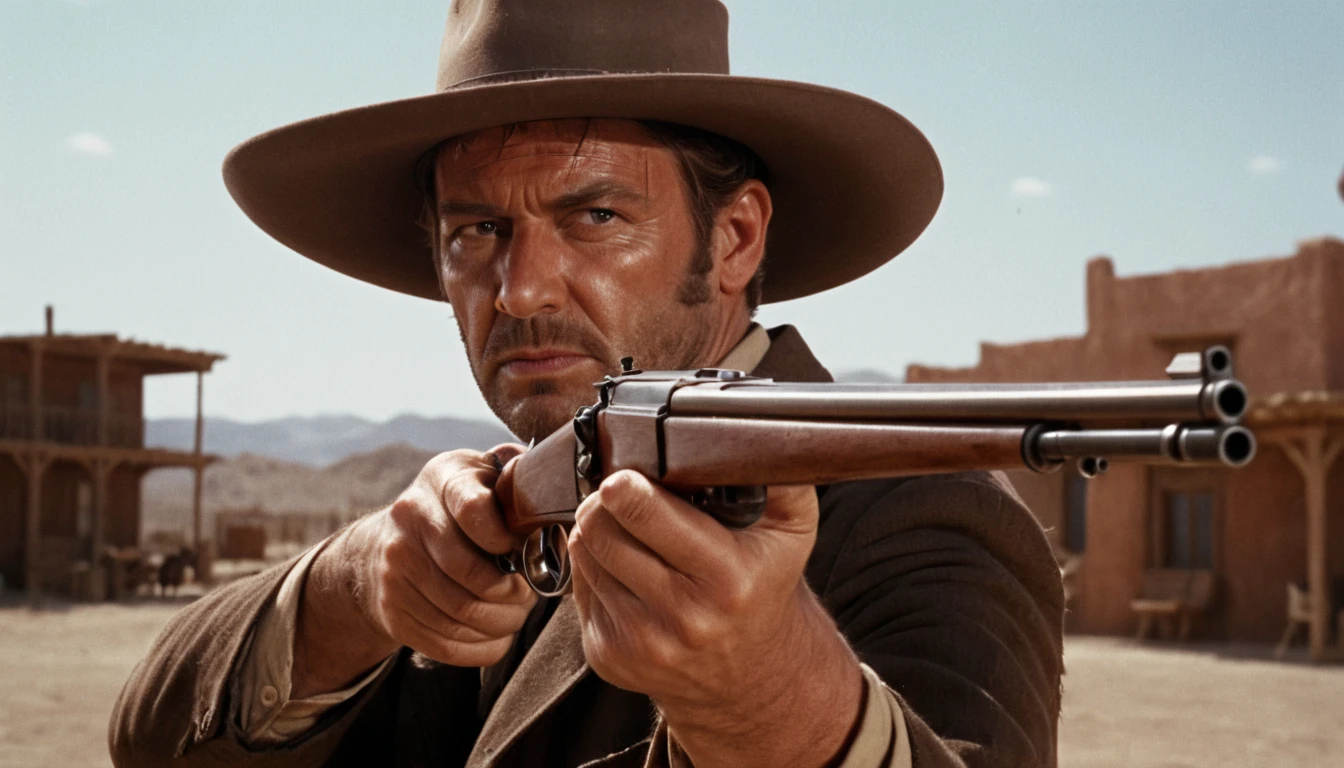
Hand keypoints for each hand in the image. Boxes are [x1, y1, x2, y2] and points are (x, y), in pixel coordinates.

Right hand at [293, 446, 537, 697]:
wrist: (385, 545)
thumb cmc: (457, 509)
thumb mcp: (482, 475)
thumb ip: (516, 477)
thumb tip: (558, 486)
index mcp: (442, 477)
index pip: (474, 512)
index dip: (506, 539)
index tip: (521, 551)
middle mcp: (409, 518)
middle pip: (469, 573)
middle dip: (512, 594)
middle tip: (529, 597)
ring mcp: (394, 566)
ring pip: (460, 613)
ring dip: (501, 624)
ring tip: (516, 615)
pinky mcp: (390, 608)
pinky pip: (444, 643)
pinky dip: (480, 648)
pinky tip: (497, 637)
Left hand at [567, 471, 862, 767]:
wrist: (752, 675)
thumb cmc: (764, 587)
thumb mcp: (791, 532)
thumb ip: (779, 477)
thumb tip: (751, 431)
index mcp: (725, 578)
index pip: (646, 515)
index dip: (624, 485)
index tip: (621, 475)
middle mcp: (681, 616)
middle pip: (602, 529)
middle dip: (603, 501)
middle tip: (620, 492)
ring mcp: (640, 641)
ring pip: (584, 553)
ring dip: (596, 530)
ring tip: (625, 525)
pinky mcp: (609, 656)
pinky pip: (579, 586)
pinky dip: (594, 565)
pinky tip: (625, 563)